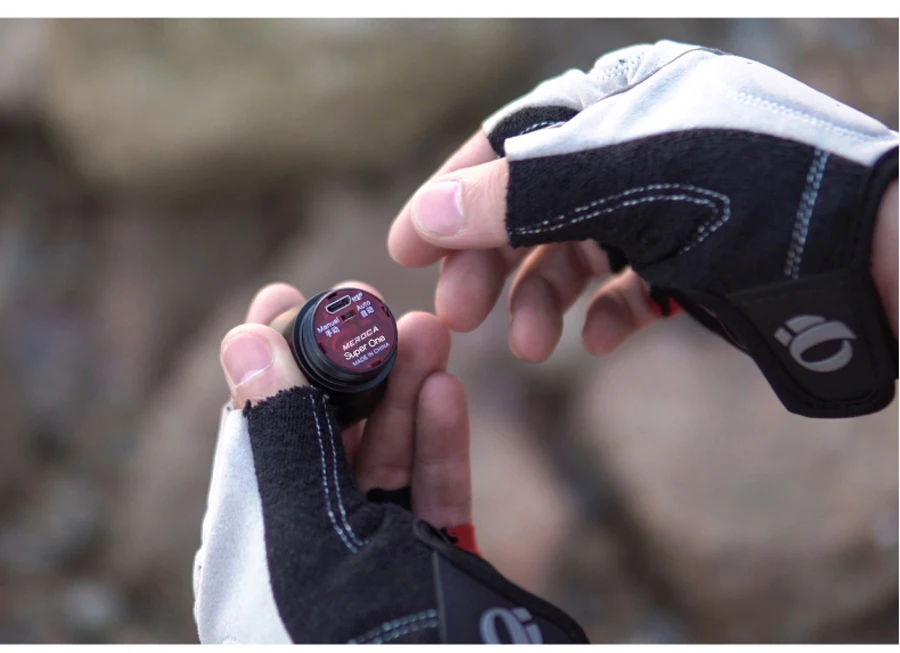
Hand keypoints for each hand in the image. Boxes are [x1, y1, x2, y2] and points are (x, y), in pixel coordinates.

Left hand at [192, 281, 587, 643]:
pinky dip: (439, 444)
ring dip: (404, 394)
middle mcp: (307, 562)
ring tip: (425, 331)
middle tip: (375, 306)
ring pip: (385, 463)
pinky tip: (445, 391)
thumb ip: (282, 443)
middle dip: (350, 369)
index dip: (269, 363)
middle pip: (325, 443)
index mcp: (253, 560)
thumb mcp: (314, 541)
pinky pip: (431, 498)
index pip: (252, 439)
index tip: (285, 298)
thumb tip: (244, 342)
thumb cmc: (371, 645)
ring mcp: (375, 567)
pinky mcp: (433, 573)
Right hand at [388, 40, 897, 417]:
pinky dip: (610, 315)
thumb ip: (518, 196)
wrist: (889, 264)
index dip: (454, 193)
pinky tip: (603, 340)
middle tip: (459, 314)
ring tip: (531, 346)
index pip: (513, 139)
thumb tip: (427, 211)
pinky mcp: (704, 261)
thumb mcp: (625, 181)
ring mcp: (677, 204)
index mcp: (628, 93)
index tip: (407, 248)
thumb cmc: (766, 198)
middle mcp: (647, 142)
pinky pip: (634, 286)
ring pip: (579, 251)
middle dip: (494, 259)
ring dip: (545, 298)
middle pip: (537, 201)